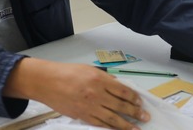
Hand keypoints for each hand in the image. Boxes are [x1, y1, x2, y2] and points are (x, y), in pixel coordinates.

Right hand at [4, 58, 149, 128]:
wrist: (47, 82)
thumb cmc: (68, 73)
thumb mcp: (91, 70)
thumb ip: (106, 79)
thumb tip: (120, 87)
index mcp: (100, 80)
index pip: (123, 91)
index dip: (134, 98)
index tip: (140, 102)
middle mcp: (96, 94)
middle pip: (121, 105)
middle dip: (135, 112)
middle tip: (145, 117)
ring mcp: (89, 107)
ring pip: (112, 118)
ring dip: (126, 125)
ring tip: (137, 128)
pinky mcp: (81, 116)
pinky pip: (99, 124)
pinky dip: (109, 128)